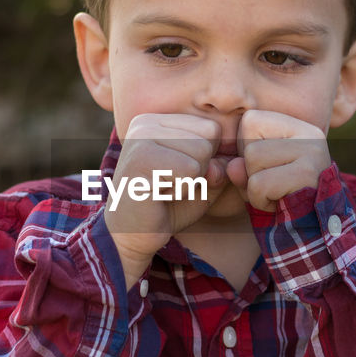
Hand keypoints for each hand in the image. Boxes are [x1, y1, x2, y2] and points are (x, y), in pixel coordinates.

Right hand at [105, 113, 230, 284]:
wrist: (133, 235)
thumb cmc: (169, 206)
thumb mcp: (205, 182)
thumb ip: (221, 166)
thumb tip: (220, 163)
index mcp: (160, 121)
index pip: (212, 128)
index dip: (208, 160)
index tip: (179, 175)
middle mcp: (147, 122)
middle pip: (208, 138)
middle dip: (200, 171)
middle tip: (170, 185)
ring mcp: (141, 137)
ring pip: (201, 153)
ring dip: (190, 181)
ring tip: (164, 189)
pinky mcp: (140, 158)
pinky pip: (190, 169)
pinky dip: (182, 189)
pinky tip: (158, 195)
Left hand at [227, 110, 330, 211]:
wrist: (315, 230)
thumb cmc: (282, 198)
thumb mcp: (257, 176)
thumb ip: (239, 166)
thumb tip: (233, 167)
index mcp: (297, 126)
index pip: (250, 121)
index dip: (247, 149)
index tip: (268, 168)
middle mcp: (310, 133)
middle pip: (250, 144)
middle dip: (252, 172)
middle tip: (275, 187)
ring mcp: (312, 151)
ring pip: (252, 160)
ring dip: (255, 188)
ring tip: (278, 194)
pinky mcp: (308, 173)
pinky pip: (259, 184)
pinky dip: (260, 201)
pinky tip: (281, 204)